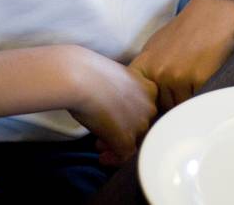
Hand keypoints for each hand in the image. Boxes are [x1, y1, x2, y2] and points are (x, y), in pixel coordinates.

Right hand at [65, 46, 157, 165]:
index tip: (114, 117)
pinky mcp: (126, 139)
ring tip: (99, 144)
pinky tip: (102, 157)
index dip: (130, 116)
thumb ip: (124, 93)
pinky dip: (113, 159)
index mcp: (150, 89)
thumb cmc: (93, 73)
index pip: (145, 109)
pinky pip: (124, 157)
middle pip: (141, 125)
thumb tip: (116, 109)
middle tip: (105, 133)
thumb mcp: (118, 78)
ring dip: (117, 145)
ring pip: (134, 142)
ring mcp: (140, 124)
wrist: (83, 78)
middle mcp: (150, 107)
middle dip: (123, 130)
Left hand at [131, 0, 233, 110]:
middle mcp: (159, 71)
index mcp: (146, 62)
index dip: (148, 101)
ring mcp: (178, 77)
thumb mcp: (158, 43)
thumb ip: (150, 67)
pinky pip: (197, 99)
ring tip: (194, 77)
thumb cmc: (189, 26)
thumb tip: (146, 92)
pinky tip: (205, 77)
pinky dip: (202, 93)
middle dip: (171, 98)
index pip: (138, 96)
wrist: (215, 11)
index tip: (156, 98)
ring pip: (180, 104)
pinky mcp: (199, 80)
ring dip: (187, 98)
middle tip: (183, 81)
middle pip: (162, 104)